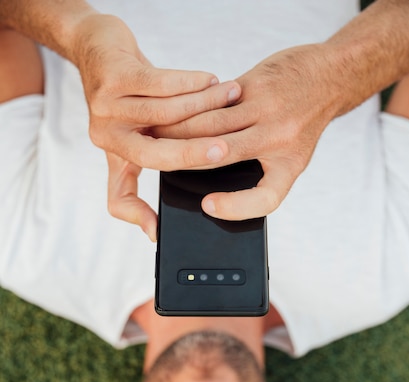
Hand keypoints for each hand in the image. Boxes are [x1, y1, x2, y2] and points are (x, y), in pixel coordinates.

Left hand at [72, 13, 240, 234]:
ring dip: (204, 105)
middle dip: (194, 154)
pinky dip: (190, 83)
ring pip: (165, 114)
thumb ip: (149, 161)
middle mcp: (106, 136)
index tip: (159, 230)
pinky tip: (212, 81)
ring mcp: (105, 107)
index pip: (118, 198)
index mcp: (114, 156)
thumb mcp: (134, 134)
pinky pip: (160, 83)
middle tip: (227, 151)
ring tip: (232, 98)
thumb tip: (164, 205)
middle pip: (153, 156)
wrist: (98, 45)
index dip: (137, 215)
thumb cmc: (125, 95)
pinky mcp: (114, 76)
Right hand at [153, 44, 337, 219]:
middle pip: (220, 154)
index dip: (236, 207)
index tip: (207, 205)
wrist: (328, 76)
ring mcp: (267, 109)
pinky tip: (171, 108)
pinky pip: (213, 100)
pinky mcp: (255, 84)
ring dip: (178, 129)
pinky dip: (189, 106)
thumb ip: (259, 172)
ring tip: (154, 134)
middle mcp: (279, 139)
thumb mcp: (291, 157)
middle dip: (182, 156)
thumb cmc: (302, 124)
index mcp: (289, 166)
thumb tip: (211, 190)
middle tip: (156, 158)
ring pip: (210, 124)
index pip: (266, 198)